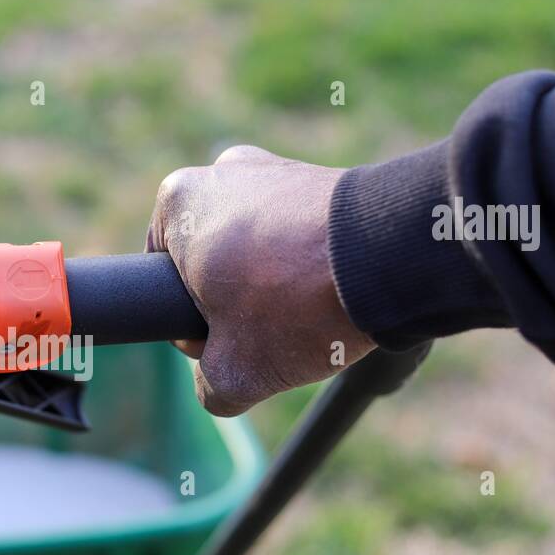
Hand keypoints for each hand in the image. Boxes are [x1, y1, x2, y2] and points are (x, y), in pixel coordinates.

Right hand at [145, 145, 373, 415]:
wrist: (393, 259)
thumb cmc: (298, 306)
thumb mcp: (236, 372)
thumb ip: (209, 386)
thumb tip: (219, 386)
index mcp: (177, 203)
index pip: (160, 282)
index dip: (192, 326)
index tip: (230, 339)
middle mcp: (220, 171)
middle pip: (211, 265)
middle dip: (236, 303)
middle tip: (272, 332)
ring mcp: (275, 167)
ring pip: (258, 252)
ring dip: (276, 287)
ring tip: (310, 314)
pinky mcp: (322, 176)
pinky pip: (299, 236)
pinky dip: (311, 266)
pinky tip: (333, 291)